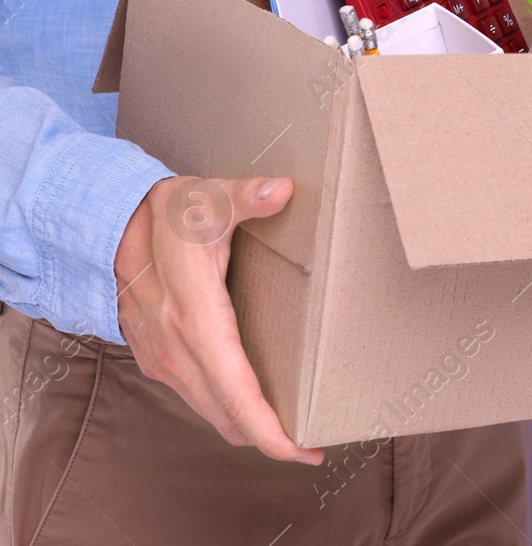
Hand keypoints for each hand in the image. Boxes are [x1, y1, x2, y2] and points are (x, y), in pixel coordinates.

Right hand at [114, 175, 322, 464]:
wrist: (109, 225)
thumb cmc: (168, 214)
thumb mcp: (207, 198)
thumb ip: (246, 197)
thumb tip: (282, 190)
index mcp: (196, 320)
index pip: (235, 392)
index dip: (268, 430)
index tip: (301, 450)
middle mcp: (177, 350)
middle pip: (227, 416)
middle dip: (270, 438)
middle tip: (313, 446)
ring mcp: (164, 358)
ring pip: (211, 411)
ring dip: (247, 427)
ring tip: (291, 431)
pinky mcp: (159, 357)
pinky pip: (198, 397)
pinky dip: (227, 409)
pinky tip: (253, 404)